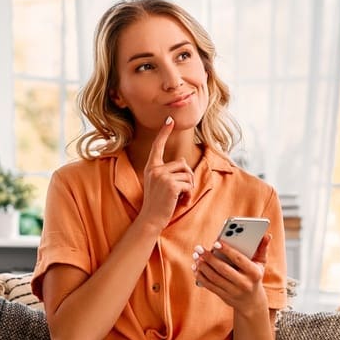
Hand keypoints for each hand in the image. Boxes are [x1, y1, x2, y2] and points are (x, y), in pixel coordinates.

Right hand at [137, 116, 193, 230]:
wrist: (150, 219)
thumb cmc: (157, 203)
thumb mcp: (159, 184)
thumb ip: (168, 172)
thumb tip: (182, 161)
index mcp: (151, 167)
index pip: (157, 146)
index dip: (164, 132)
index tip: (169, 120)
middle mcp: (155, 169)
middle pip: (182, 163)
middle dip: (187, 177)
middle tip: (182, 190)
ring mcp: (162, 176)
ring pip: (187, 174)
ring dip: (188, 186)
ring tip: (180, 196)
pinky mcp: (171, 185)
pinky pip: (188, 184)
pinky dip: (189, 194)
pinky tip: (182, 201)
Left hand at [192, 233, 270, 315]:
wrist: (251, 302)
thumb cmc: (254, 277)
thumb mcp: (261, 264)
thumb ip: (262, 249)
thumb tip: (267, 235)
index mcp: (254, 273)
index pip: (239, 259)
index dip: (227, 250)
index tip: (216, 242)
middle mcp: (244, 283)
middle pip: (223, 269)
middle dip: (210, 258)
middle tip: (199, 248)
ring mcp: (233, 292)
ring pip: (214, 278)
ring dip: (203, 266)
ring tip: (196, 256)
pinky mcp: (224, 297)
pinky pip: (210, 286)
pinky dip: (201, 276)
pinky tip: (195, 268)